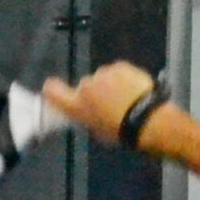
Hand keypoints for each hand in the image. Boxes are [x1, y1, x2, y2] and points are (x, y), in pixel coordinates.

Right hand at [41, 61, 159, 146]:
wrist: (148, 119)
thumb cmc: (121, 132)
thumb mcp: (97, 131)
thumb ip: (88, 117)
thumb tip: (91, 111)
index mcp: (77, 105)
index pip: (52, 90)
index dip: (52, 89)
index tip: (55, 91)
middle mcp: (86, 87)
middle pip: (84, 85)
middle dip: (93, 91)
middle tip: (108, 104)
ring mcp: (103, 74)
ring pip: (102, 77)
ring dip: (109, 84)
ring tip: (125, 98)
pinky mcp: (120, 66)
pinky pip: (117, 71)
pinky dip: (123, 78)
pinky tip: (133, 89)